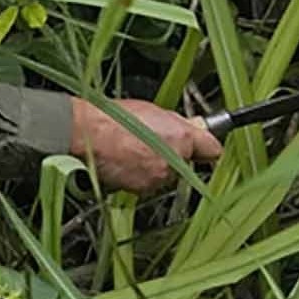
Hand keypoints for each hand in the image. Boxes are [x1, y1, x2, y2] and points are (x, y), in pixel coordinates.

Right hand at [70, 97, 222, 193]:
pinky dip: (139, 174)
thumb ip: (175, 122)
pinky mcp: (142, 189)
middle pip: (185, 162)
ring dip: (154, 165)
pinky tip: (124, 160)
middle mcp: (175, 159)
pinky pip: (147, 183)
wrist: (85, 134)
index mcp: (182, 136)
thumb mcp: (150, 109)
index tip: (204, 146)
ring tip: (132, 148)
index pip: (212, 149)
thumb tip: (189, 127)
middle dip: (172, 154)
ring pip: (166, 174)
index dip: (205, 146)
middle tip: (152, 141)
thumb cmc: (111, 117)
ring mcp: (159, 177)